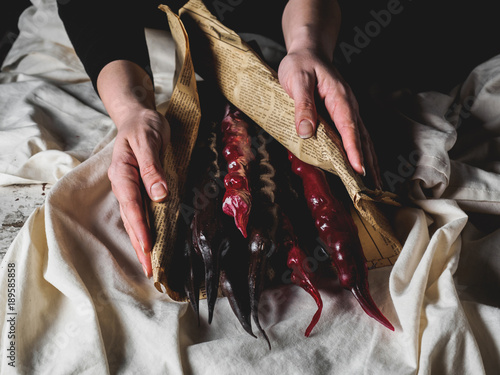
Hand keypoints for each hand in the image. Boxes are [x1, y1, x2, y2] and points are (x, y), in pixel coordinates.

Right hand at [107, 109, 170, 277]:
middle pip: (130, 218)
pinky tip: (150, 242)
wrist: (138, 116)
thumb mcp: (148, 140)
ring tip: (149, 264)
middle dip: (140, 244)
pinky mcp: (139, 188)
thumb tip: (159, 194)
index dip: (139, 226)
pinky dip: (145, 229)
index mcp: (123, 172)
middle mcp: (124, 183)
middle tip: (149, 269)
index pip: (131, 204)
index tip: (148, 246)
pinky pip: (141, 212)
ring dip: (141, 241)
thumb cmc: (143, 126)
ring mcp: (130, 187)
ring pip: (134, 219)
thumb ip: (152, 167)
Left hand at [278, 50, 381, 188]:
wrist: (309, 51)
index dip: (354, 150)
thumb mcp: (297, 80)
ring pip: (364, 140)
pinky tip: (364, 167)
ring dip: (370, 162)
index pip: (349, 128)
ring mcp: (350, 111)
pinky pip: (357, 137)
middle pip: (363, 139)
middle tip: (373, 188)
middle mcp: (350, 106)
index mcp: (340, 98)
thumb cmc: (301, 64)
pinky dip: (363, 153)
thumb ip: (302, 106)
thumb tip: (306, 132)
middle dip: (368, 164)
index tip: (359, 169)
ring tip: (375, 185)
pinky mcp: (345, 115)